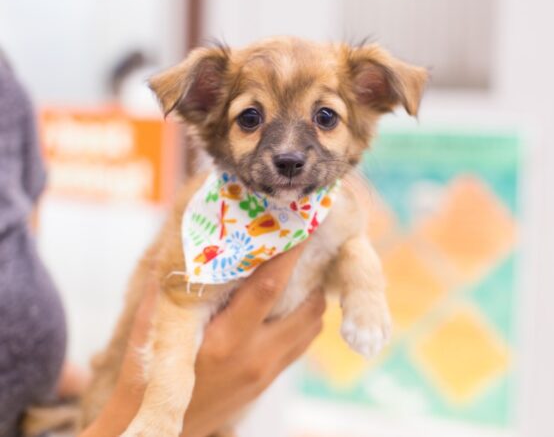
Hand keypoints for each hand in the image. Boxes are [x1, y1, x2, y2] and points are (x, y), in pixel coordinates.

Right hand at [81, 244, 324, 436]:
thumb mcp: (151, 335)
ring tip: (304, 270)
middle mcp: (256, 356)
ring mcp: (267, 372)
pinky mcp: (270, 381)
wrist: (164, 435)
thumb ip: (166, 293)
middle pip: (307, 307)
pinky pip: (302, 342)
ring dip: (313, 296)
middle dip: (314, 273)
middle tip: (311, 244)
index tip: (302, 226)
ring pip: (311, 325)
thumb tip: (179, 248)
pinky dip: (305, 319)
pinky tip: (293, 302)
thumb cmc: (149, 381)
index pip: (268, 288)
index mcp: (225, 341)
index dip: (289, 255)